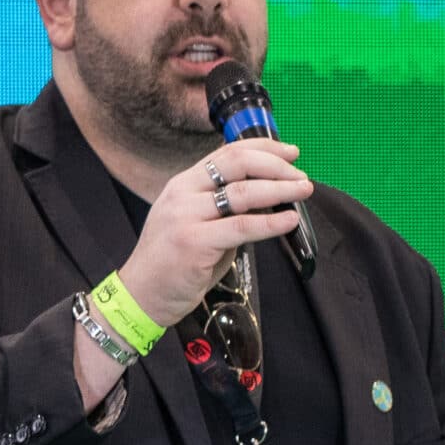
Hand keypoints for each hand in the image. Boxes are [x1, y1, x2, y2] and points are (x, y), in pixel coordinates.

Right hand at [115, 141, 313, 324]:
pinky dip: (270, 223)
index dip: (264, 148)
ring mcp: (186, 217)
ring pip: (243, 193)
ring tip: (303, 191)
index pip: (228, 153)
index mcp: (183, 184)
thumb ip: (225, 210)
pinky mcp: (194, 242)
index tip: (291, 152)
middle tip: (301, 176)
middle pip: (237, 163)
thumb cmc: (172, 264)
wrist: (141, 296)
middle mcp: (183, 194)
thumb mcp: (196, 224)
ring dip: (280, 189)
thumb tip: (267, 200)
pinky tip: (289, 220)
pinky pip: (241, 227)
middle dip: (276, 166)